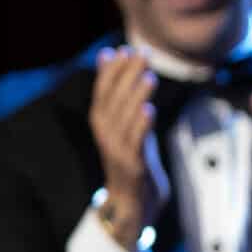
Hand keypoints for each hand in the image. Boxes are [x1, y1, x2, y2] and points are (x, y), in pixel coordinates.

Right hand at [88, 47, 168, 247]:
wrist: (131, 202)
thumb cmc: (131, 159)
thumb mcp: (126, 125)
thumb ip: (122, 95)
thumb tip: (112, 57)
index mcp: (101, 121)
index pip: (103, 88)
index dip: (113, 69)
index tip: (126, 50)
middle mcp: (105, 133)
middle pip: (114, 98)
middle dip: (128, 75)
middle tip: (143, 54)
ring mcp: (117, 149)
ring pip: (125, 117)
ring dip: (136, 96)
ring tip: (149, 76)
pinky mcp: (132, 164)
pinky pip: (136, 141)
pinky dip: (142, 125)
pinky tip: (150, 110)